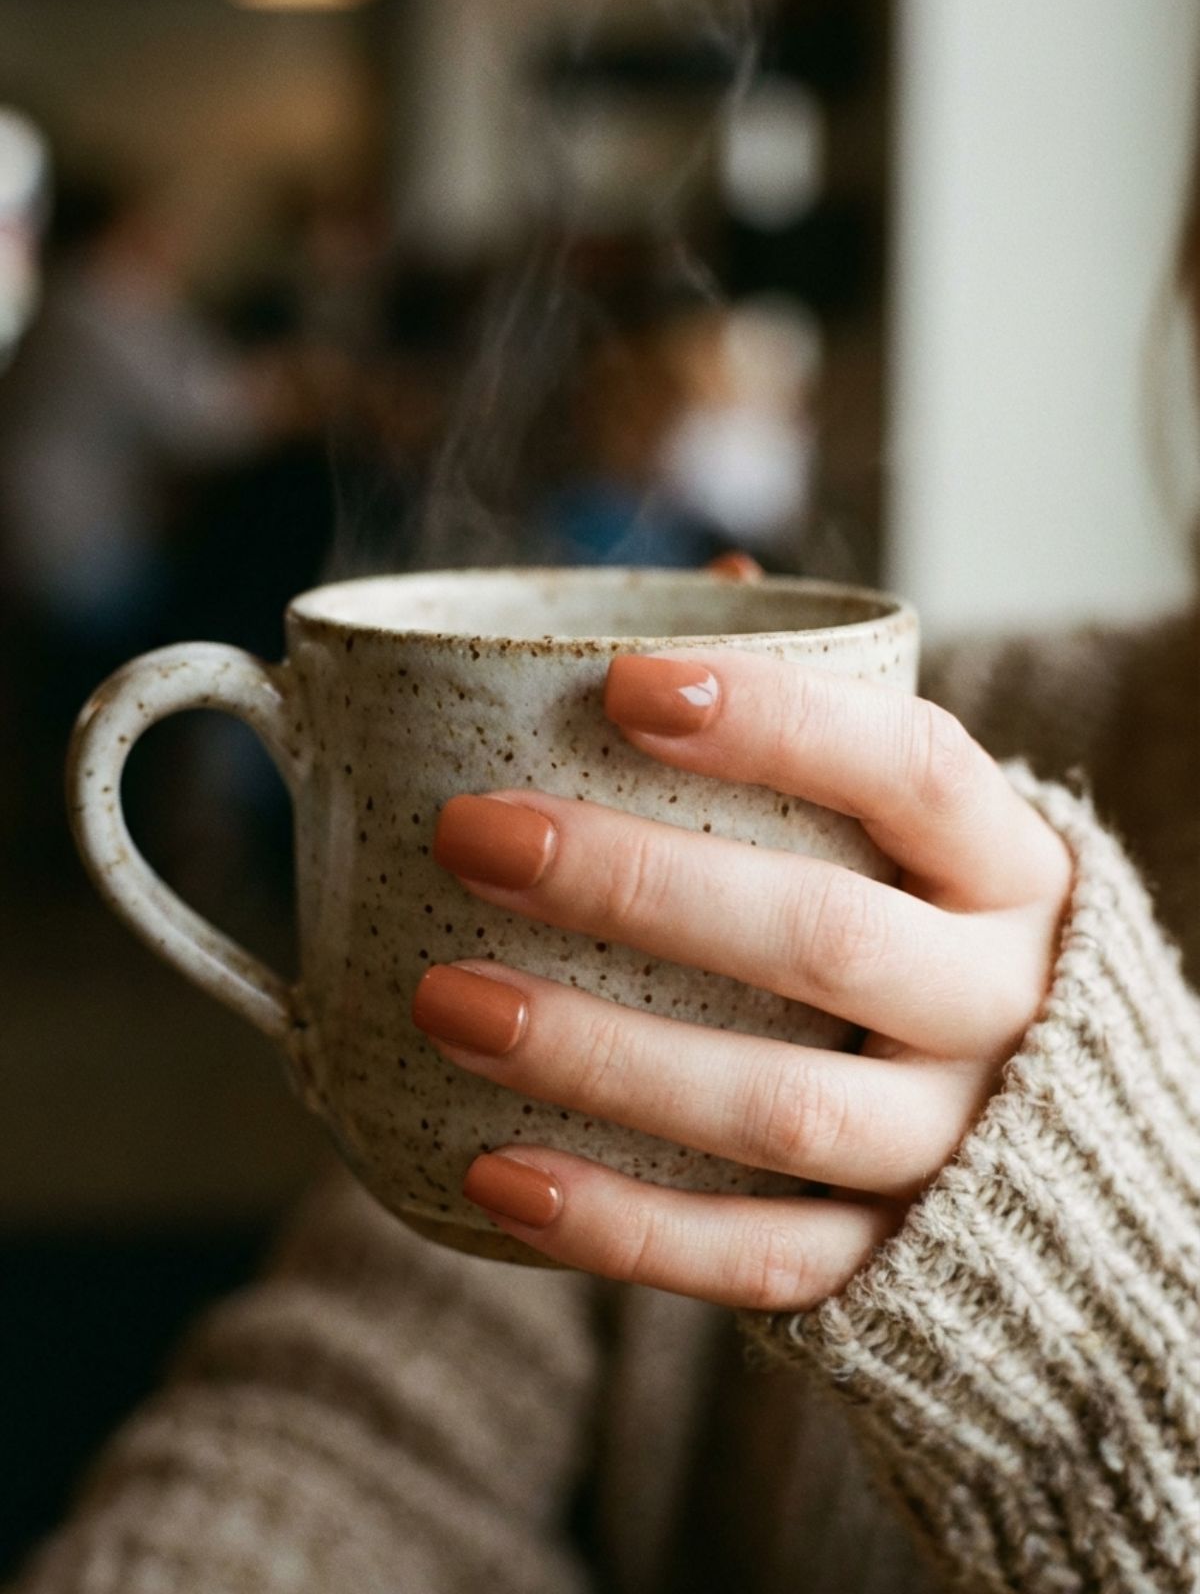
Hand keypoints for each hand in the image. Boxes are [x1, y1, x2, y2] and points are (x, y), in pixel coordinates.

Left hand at [414, 651, 1071, 1309]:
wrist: (1056, 1140)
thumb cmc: (931, 932)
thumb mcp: (920, 836)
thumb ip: (820, 728)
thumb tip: (709, 586)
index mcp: (1008, 868)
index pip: (911, 771)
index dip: (777, 721)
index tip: (621, 687)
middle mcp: (1000, 1004)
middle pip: (823, 938)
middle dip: (634, 884)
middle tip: (471, 836)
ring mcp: (953, 1144)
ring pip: (780, 1109)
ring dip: (600, 1055)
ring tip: (443, 1001)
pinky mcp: (891, 1259)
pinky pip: (758, 1257)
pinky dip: (622, 1227)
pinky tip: (490, 1173)